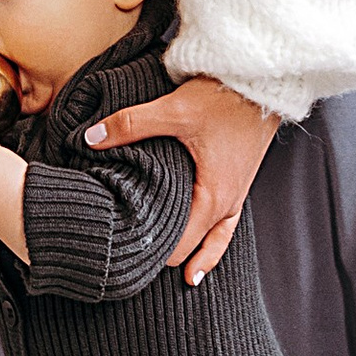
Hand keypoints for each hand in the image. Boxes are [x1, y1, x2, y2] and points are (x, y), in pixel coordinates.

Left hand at [84, 75, 276, 285]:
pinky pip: (225, 223)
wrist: (264, 79)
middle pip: (194, 249)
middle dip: (167, 259)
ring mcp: (236, 194)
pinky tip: (198, 241)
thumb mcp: (174, 110)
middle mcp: (227, 204)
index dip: (151, 256)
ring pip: (214, 240)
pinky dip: (211, 238)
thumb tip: (90, 138)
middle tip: (134, 266)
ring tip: (176, 276)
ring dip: (195, 254)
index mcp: (213, 198)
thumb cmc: (224, 97)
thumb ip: (131, 125)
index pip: (178, 248)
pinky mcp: (237, 181)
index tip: (126, 259)